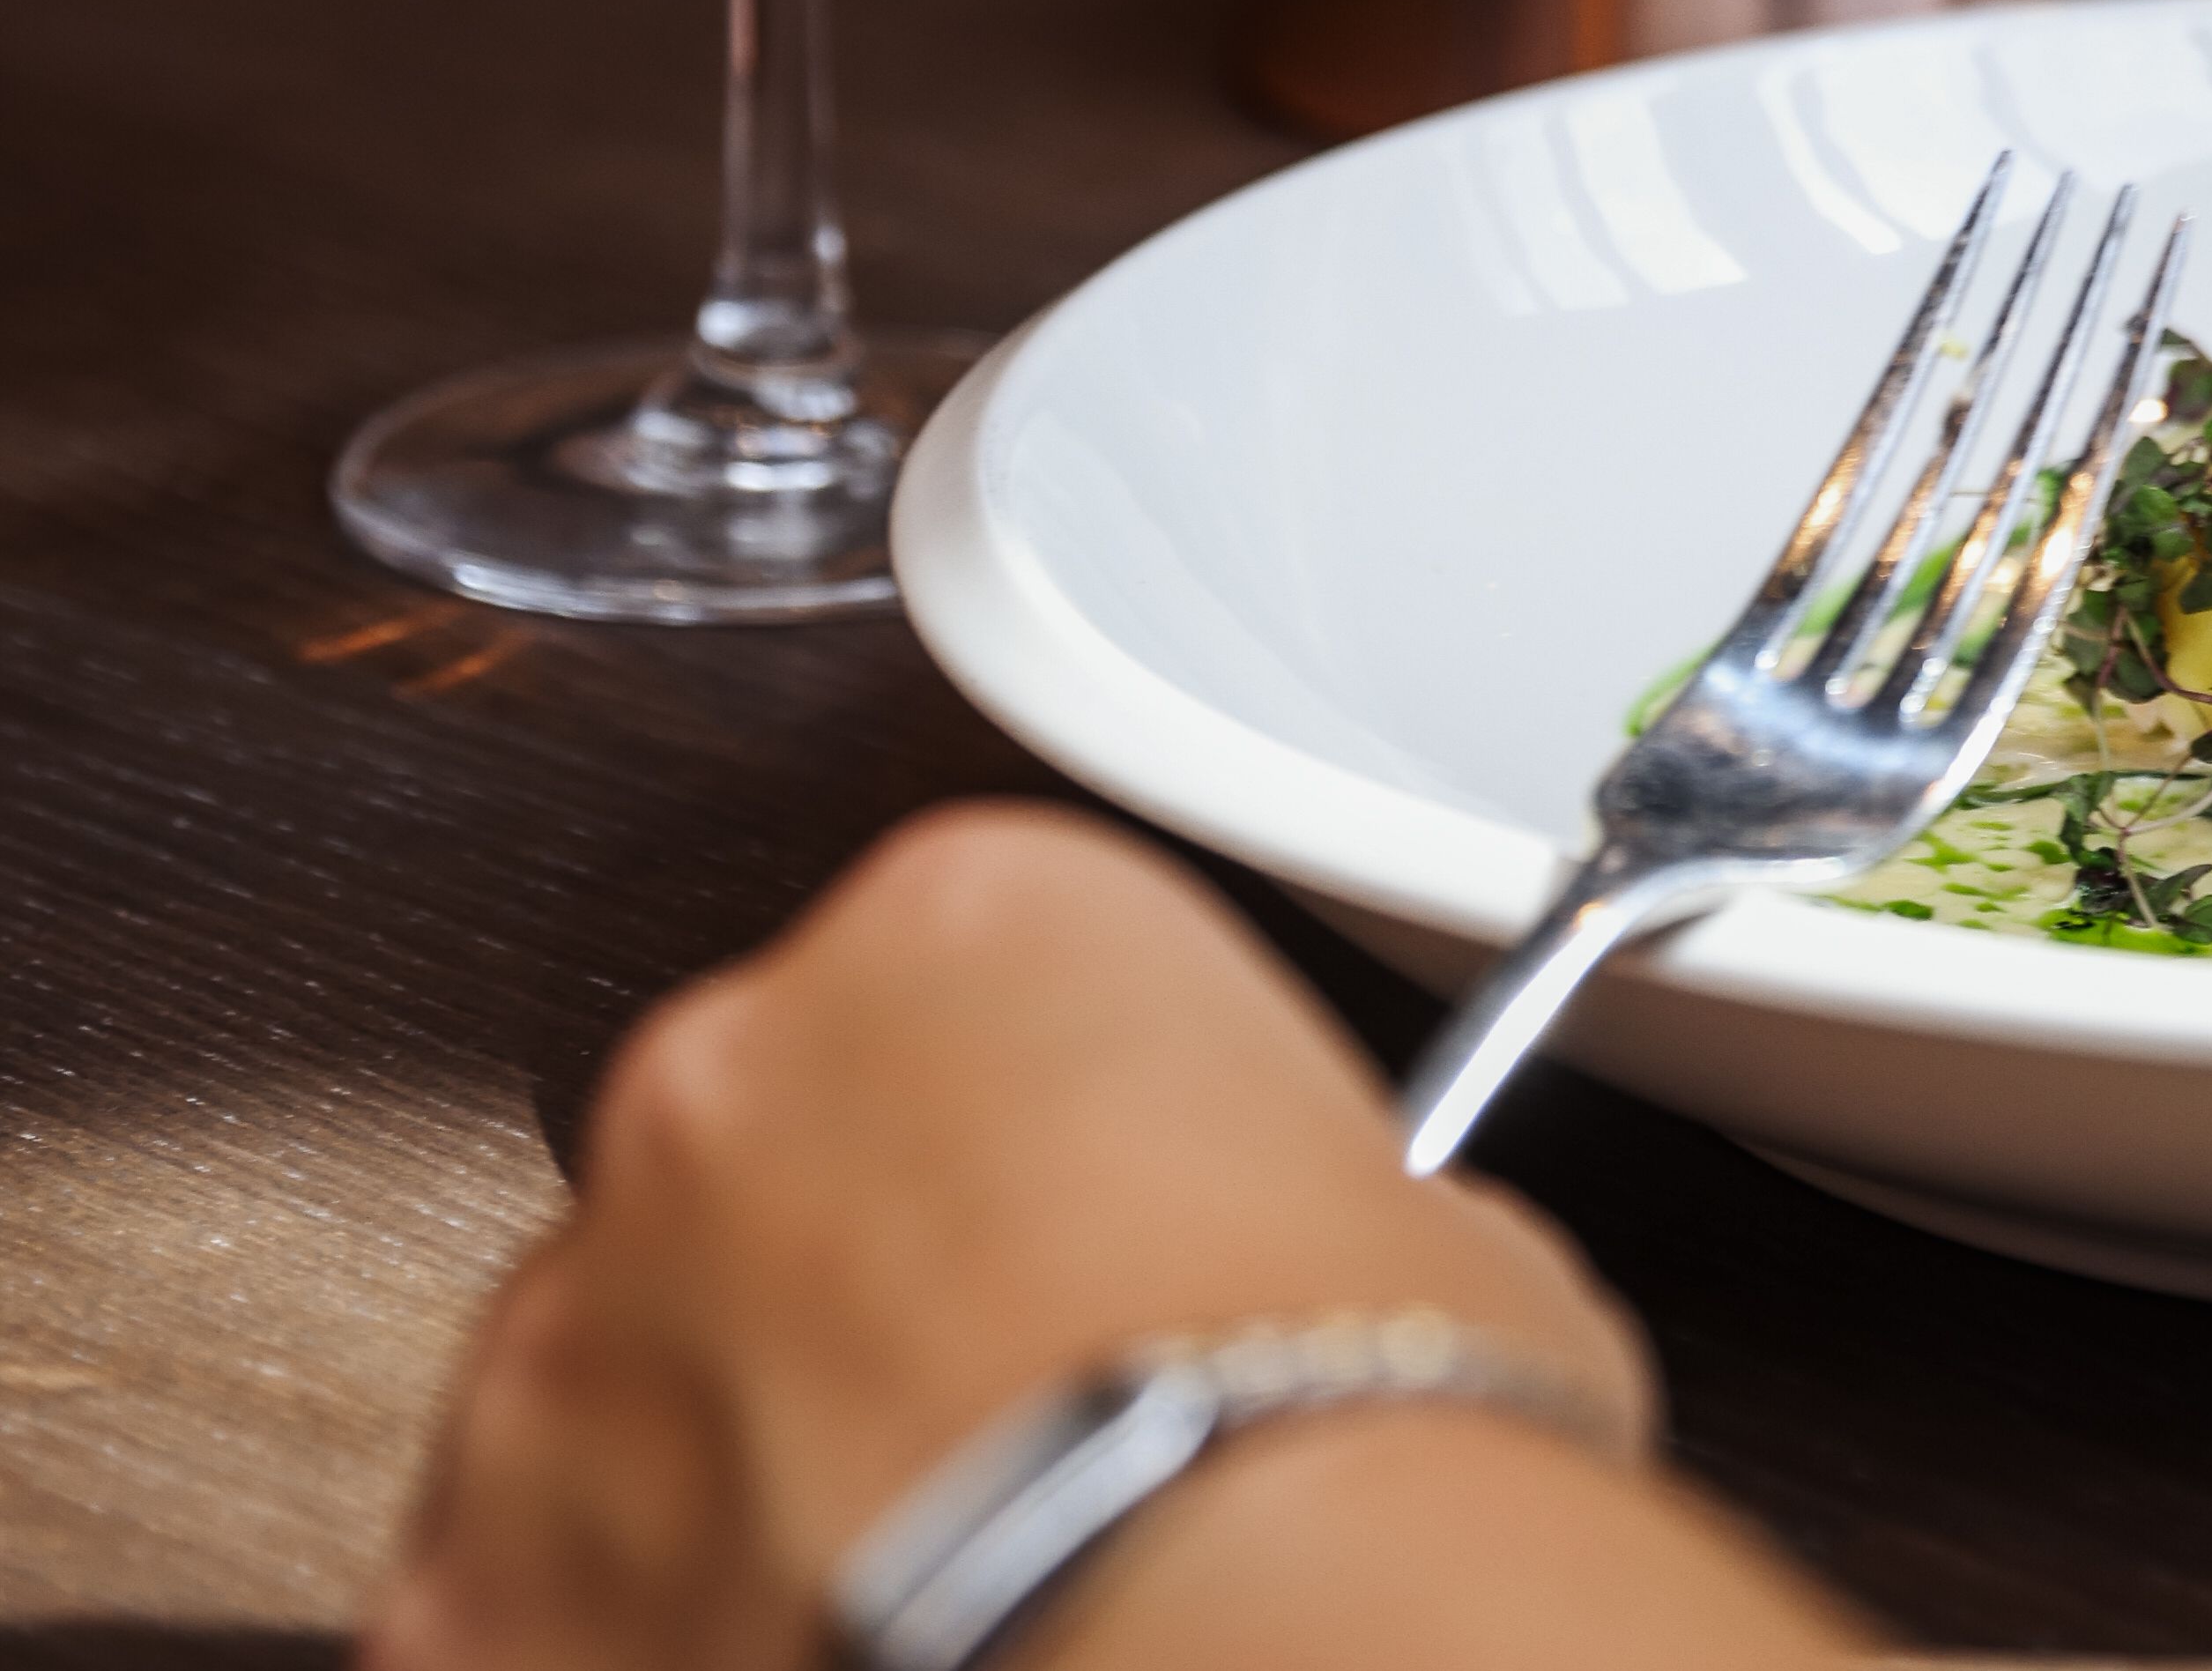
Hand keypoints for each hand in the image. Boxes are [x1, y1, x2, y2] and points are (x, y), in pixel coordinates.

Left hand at [371, 800, 1854, 1670]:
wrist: (1229, 1635)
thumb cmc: (1341, 1431)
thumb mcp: (1431, 1219)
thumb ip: (1280, 1197)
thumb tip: (1276, 1300)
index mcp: (965, 922)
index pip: (972, 980)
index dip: (1060, 1131)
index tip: (1117, 1230)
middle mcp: (730, 1078)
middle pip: (768, 1156)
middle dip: (859, 1282)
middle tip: (1021, 1414)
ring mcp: (572, 1326)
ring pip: (623, 1375)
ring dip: (729, 1463)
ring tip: (919, 1579)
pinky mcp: (472, 1574)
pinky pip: (534, 1593)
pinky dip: (639, 1627)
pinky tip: (809, 1652)